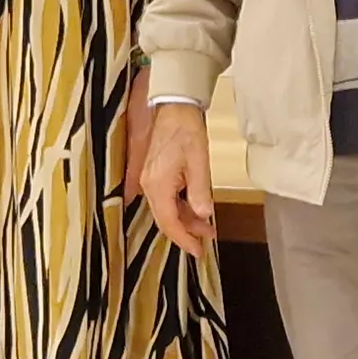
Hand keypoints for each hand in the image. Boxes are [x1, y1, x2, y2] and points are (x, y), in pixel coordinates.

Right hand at [128, 99, 218, 260]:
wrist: (174, 106)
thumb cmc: (187, 130)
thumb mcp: (199, 161)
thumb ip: (200, 191)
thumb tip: (203, 216)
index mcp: (158, 185)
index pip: (169, 222)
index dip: (183, 239)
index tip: (198, 252)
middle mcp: (149, 185)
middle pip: (166, 218)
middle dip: (187, 232)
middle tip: (207, 239)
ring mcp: (150, 179)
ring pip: (166, 209)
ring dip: (186, 219)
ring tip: (207, 225)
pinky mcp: (154, 173)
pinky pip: (166, 198)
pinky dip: (181, 206)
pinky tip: (196, 208)